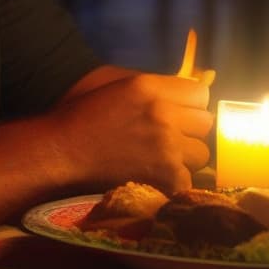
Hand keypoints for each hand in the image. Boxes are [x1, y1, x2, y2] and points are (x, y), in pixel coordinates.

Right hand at [49, 71, 212, 195]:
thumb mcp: (120, 86)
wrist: (62, 150)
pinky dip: (174, 182)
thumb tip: (192, 92)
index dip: (190, 104)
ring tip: (160, 158)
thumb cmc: (85, 114)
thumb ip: (156, 87)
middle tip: (168, 136)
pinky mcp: (165, 177)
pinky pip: (189, 180)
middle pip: (205, 122)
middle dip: (190, 129)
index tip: (179, 113)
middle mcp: (162, 113)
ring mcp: (166, 146)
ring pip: (201, 153)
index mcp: (149, 86)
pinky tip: (155, 177)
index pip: (200, 93)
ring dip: (185, 157)